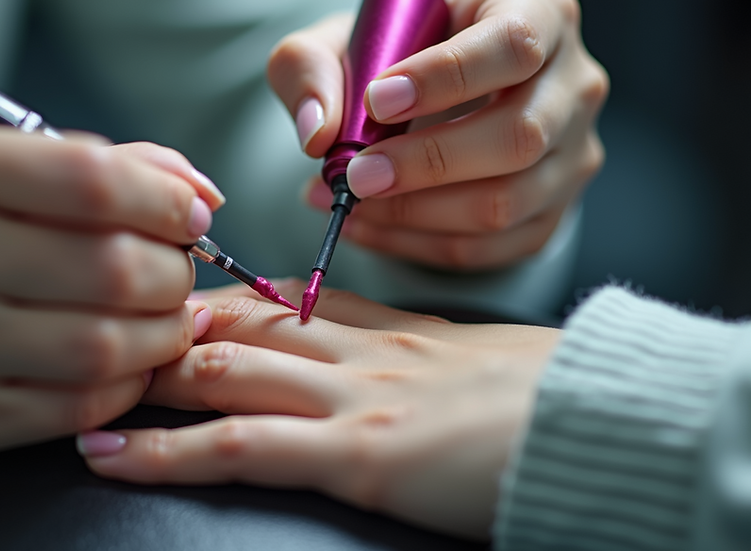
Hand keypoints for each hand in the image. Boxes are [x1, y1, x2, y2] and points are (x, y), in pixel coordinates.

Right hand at [0, 126, 218, 497]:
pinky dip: (124, 385)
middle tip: (176, 273)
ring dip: (162, 335)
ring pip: (104, 347)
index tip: (191, 214)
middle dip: (174, 272)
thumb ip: (88, 166)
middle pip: (111, 266)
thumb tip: (197, 191)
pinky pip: (77, 408)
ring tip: (163, 319)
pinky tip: (122, 364)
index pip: (90, 178)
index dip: (165, 199)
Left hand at [77, 281, 559, 538]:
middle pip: (235, 322)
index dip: (210, 299)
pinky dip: (165, 452)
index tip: (160, 305)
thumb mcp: (466, 358)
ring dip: (144, 378)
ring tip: (78, 387)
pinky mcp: (359, 453)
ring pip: (222, 369)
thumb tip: (356, 347)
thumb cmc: (541, 399)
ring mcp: (351, 396)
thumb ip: (405, 349)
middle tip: (96, 333)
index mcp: (385, 327)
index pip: (278, 296)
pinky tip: (108, 455)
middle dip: (160, 330)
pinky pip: (240, 447)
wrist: (599, 424)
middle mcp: (355, 349)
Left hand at [269, 0, 607, 269]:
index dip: (445, 78)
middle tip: (356, 175)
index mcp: (537, 10)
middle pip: (520, 135)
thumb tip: (319, 132)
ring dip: (415, 213)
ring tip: (349, 202)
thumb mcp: (347, 39)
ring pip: (508, 202)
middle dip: (426, 164)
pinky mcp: (552, 208)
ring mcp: (572, 152)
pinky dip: (419, 245)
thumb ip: (312, 67)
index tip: (377, 101)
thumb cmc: (394, 56)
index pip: (513, 45)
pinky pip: (491, 247)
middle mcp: (572, 82)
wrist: (429, 95)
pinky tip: (370, 226)